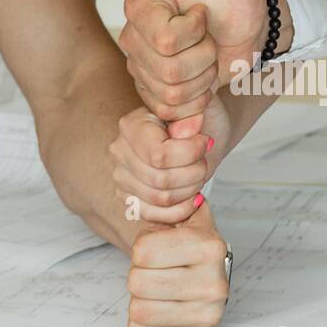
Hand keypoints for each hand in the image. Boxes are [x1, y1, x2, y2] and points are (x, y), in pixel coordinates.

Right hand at [111, 95, 231, 223]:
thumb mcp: (198, 111)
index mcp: (131, 125)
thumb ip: (191, 118)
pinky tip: (194, 198)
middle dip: (194, 174)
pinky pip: (153, 215)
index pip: (160, 155)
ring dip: (189, 191)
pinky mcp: (128, 198)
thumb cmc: (195, 123)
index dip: (190, 154)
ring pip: (160, 199)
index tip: (207, 142)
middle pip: (160, 180)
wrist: (195, 136)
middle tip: (205, 162)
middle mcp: (119, 151)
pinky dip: (180, 211)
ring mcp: (121, 177)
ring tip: (200, 176)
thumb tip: (187, 131)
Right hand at [119, 0, 291, 118]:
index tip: (203, 13)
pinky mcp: (151, 92)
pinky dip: (197, 100)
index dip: (196, 33)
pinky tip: (203, 79)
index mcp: (141, 5)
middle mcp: (132, 37)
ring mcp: (139, 67)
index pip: (166, 40)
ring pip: (173, 94)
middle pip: (170, 71)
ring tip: (207, 56)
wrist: (242, 24)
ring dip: (202, 79)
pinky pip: (171, 111)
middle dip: (204, 58)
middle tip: (210, 39)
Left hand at [127, 202, 229, 326]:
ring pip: (138, 310)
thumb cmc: (186, 241)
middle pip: (137, 283)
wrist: (206, 268)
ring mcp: (207, 313)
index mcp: (210, 247)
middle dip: (139, 274)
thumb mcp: (180, 214)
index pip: (142, 253)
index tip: (156, 247)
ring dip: (140, 298)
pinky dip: (142, 320)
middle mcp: (214, 283)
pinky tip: (158, 306)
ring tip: (158, 287)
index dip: (141, 249)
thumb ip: (163, 206)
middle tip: (156, 270)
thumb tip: (140, 203)